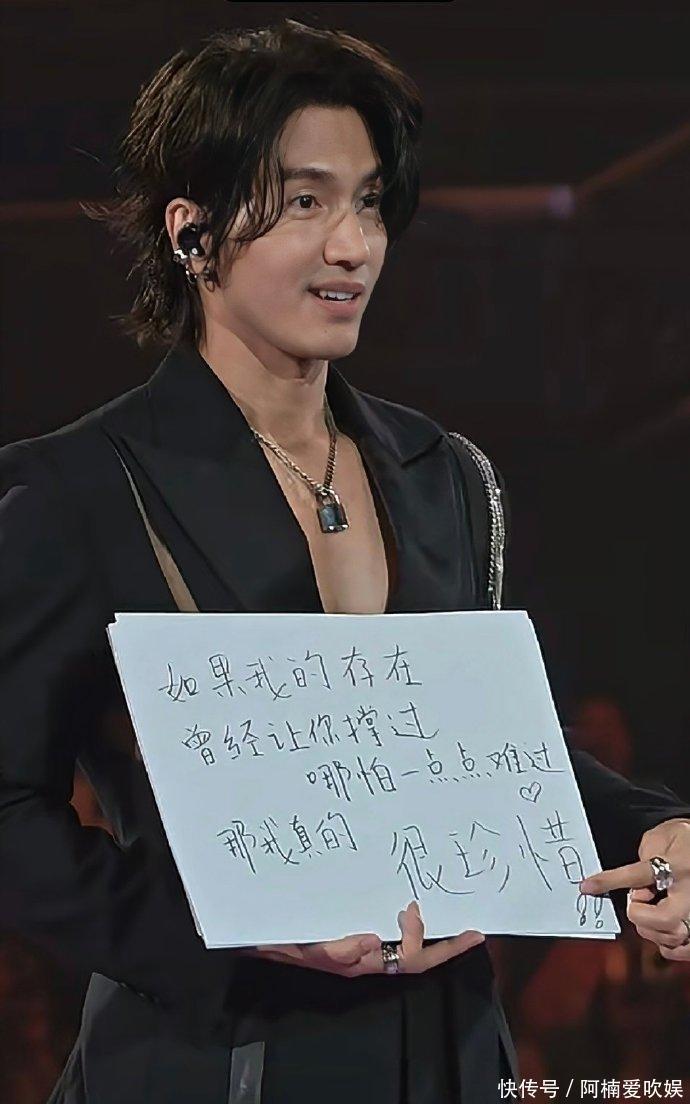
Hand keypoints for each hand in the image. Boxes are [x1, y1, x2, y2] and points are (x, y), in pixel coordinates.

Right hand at [242, 900, 484, 977]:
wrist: (267, 942)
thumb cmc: (288, 944)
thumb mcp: (309, 947)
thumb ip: (339, 948)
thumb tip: (374, 939)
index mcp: (365, 963)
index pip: (408, 958)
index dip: (418, 936)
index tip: (413, 907)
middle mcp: (372, 959)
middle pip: (419, 960)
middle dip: (449, 948)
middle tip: (475, 931)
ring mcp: (368, 951)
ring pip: (410, 951)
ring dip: (432, 939)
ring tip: (454, 923)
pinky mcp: (359, 940)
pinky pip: (393, 938)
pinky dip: (410, 929)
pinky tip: (413, 911)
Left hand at [579, 817, 689, 961]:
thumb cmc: (685, 839)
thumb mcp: (664, 835)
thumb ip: (646, 855)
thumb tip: (634, 883)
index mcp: (677, 866)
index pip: (638, 875)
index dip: (609, 881)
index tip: (588, 886)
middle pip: (664, 919)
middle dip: (640, 915)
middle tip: (636, 901)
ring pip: (674, 937)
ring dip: (652, 931)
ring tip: (649, 914)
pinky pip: (684, 949)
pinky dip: (668, 946)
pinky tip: (660, 933)